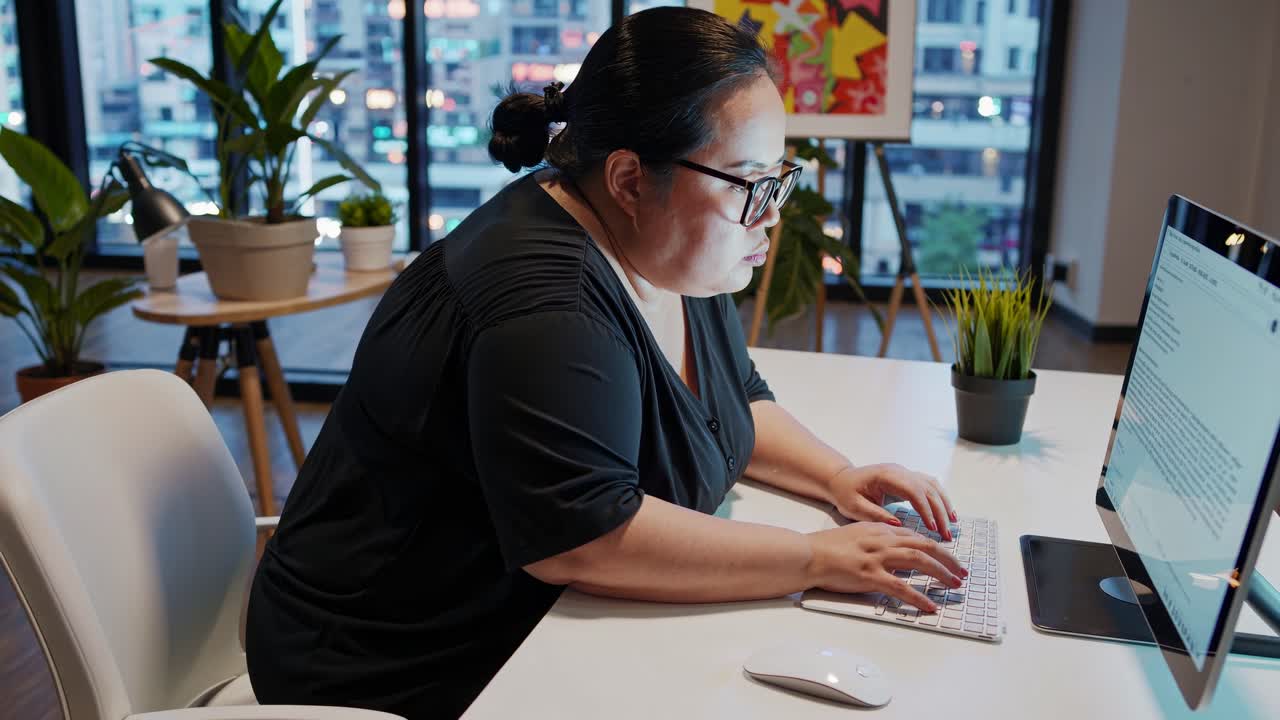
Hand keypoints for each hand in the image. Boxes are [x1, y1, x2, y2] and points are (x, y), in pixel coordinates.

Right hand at [806, 522, 966, 611]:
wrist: (808, 554)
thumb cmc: (827, 547)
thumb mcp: (857, 534)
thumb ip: (878, 538)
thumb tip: (896, 548)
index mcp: (880, 530)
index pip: (916, 537)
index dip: (937, 548)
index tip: (949, 558)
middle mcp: (883, 540)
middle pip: (925, 546)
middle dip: (949, 559)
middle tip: (962, 572)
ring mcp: (877, 558)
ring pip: (919, 562)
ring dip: (941, 574)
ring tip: (955, 585)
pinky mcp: (869, 576)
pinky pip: (901, 588)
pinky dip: (919, 597)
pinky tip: (930, 606)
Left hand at [828, 463, 956, 540]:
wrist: (842, 479)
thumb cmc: (846, 493)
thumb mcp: (854, 507)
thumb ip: (874, 515)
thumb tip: (897, 525)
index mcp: (886, 476)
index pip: (913, 490)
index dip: (925, 509)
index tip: (932, 528)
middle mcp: (899, 471)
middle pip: (927, 489)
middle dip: (940, 512)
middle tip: (946, 534)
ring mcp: (905, 473)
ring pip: (932, 486)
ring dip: (944, 505)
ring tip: (952, 525)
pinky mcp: (908, 478)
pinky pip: (930, 486)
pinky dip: (940, 499)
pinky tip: (947, 513)